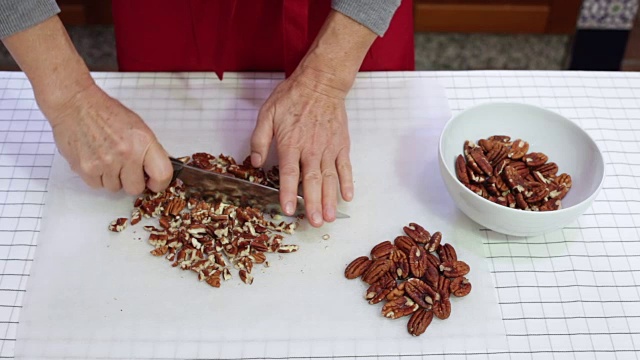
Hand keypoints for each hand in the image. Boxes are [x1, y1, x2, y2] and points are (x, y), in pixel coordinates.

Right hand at [46, 84, 172, 193]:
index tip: (153, 182)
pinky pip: (97, 185)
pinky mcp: (86, 169)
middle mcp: (126, 155)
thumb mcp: (138, 127)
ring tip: (108, 159)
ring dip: (113, 178)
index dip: (159, 183)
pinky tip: (96, 160)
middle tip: (126, 168)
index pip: (162, 175)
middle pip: (136, 189)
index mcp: (143, 142)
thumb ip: (149, 150)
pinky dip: (97, 177)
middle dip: (132, 181)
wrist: (76, 104)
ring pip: (115, 188)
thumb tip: (157, 169)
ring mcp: (105, 163)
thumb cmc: (107, 113)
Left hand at [250, 71, 353, 226]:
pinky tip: (347, 197)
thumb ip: (259, 139)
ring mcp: (328, 148)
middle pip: (312, 181)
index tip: (288, 211)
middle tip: (316, 223)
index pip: (289, 174)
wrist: (321, 83)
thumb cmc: (292, 97)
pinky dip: (347, 182)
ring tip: (330, 217)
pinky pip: (345, 167)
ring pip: (330, 178)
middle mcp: (311, 149)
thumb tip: (255, 162)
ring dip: (330, 199)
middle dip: (314, 204)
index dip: (287, 194)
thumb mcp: (267, 114)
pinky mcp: (341, 145)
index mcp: (291, 143)